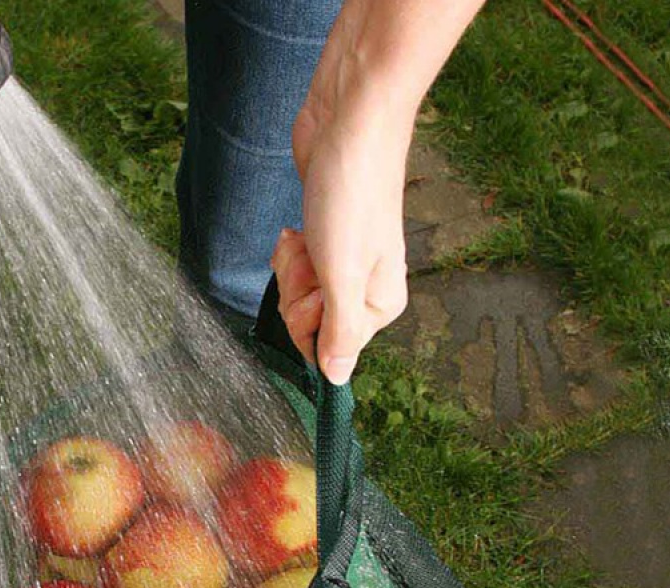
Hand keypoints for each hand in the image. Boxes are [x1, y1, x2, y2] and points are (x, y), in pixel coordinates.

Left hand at [271, 10, 418, 384]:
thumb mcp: (343, 276)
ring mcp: (343, 263)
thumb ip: (339, 334)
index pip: (327, 350)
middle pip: (308, 323)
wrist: (350, 122)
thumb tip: (336, 383)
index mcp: (379, 306)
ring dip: (291, 267)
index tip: (315, 288)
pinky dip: (290, 247)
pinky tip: (299, 226)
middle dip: (297, 291)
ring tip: (308, 235)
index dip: (307, 323)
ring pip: (297, 293)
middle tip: (312, 256)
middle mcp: (365, 290)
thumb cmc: (352, 195)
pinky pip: (294, 265)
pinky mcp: (323, 239)